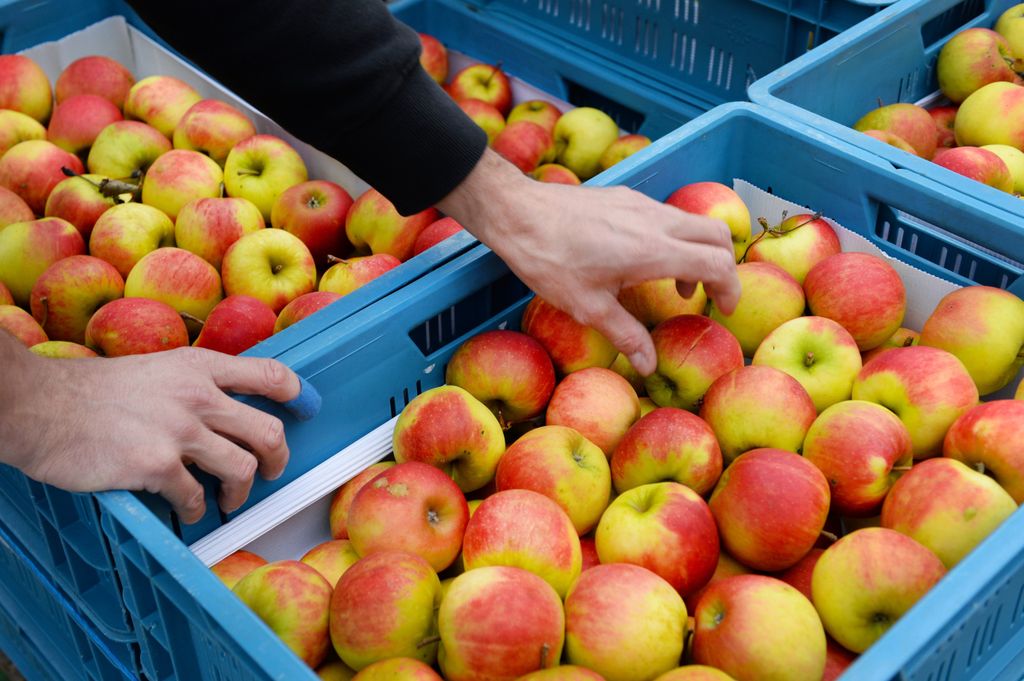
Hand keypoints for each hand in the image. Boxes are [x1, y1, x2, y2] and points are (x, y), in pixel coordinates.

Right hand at [0, 337, 299, 522]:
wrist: (38, 406)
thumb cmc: (89, 392)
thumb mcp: (154, 369)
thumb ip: (192, 384)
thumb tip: (223, 409)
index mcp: (198, 366)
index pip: (271, 374)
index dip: (297, 394)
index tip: (305, 408)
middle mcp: (197, 395)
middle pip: (269, 432)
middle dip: (278, 460)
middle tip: (270, 472)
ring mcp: (179, 430)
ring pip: (242, 470)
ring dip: (239, 494)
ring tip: (225, 502)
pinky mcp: (156, 465)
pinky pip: (194, 497)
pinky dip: (194, 510)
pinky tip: (184, 510)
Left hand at [439, 149, 741, 375]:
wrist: (518, 212)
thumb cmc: (550, 261)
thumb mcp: (588, 307)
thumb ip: (626, 335)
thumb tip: (649, 366)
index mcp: (654, 251)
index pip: (718, 263)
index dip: (731, 289)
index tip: (724, 310)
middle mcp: (657, 222)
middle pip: (718, 235)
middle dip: (724, 266)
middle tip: (708, 296)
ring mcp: (642, 204)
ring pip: (693, 222)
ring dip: (698, 251)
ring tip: (674, 284)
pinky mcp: (626, 197)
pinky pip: (668, 215)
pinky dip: (675, 238)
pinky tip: (643, 260)